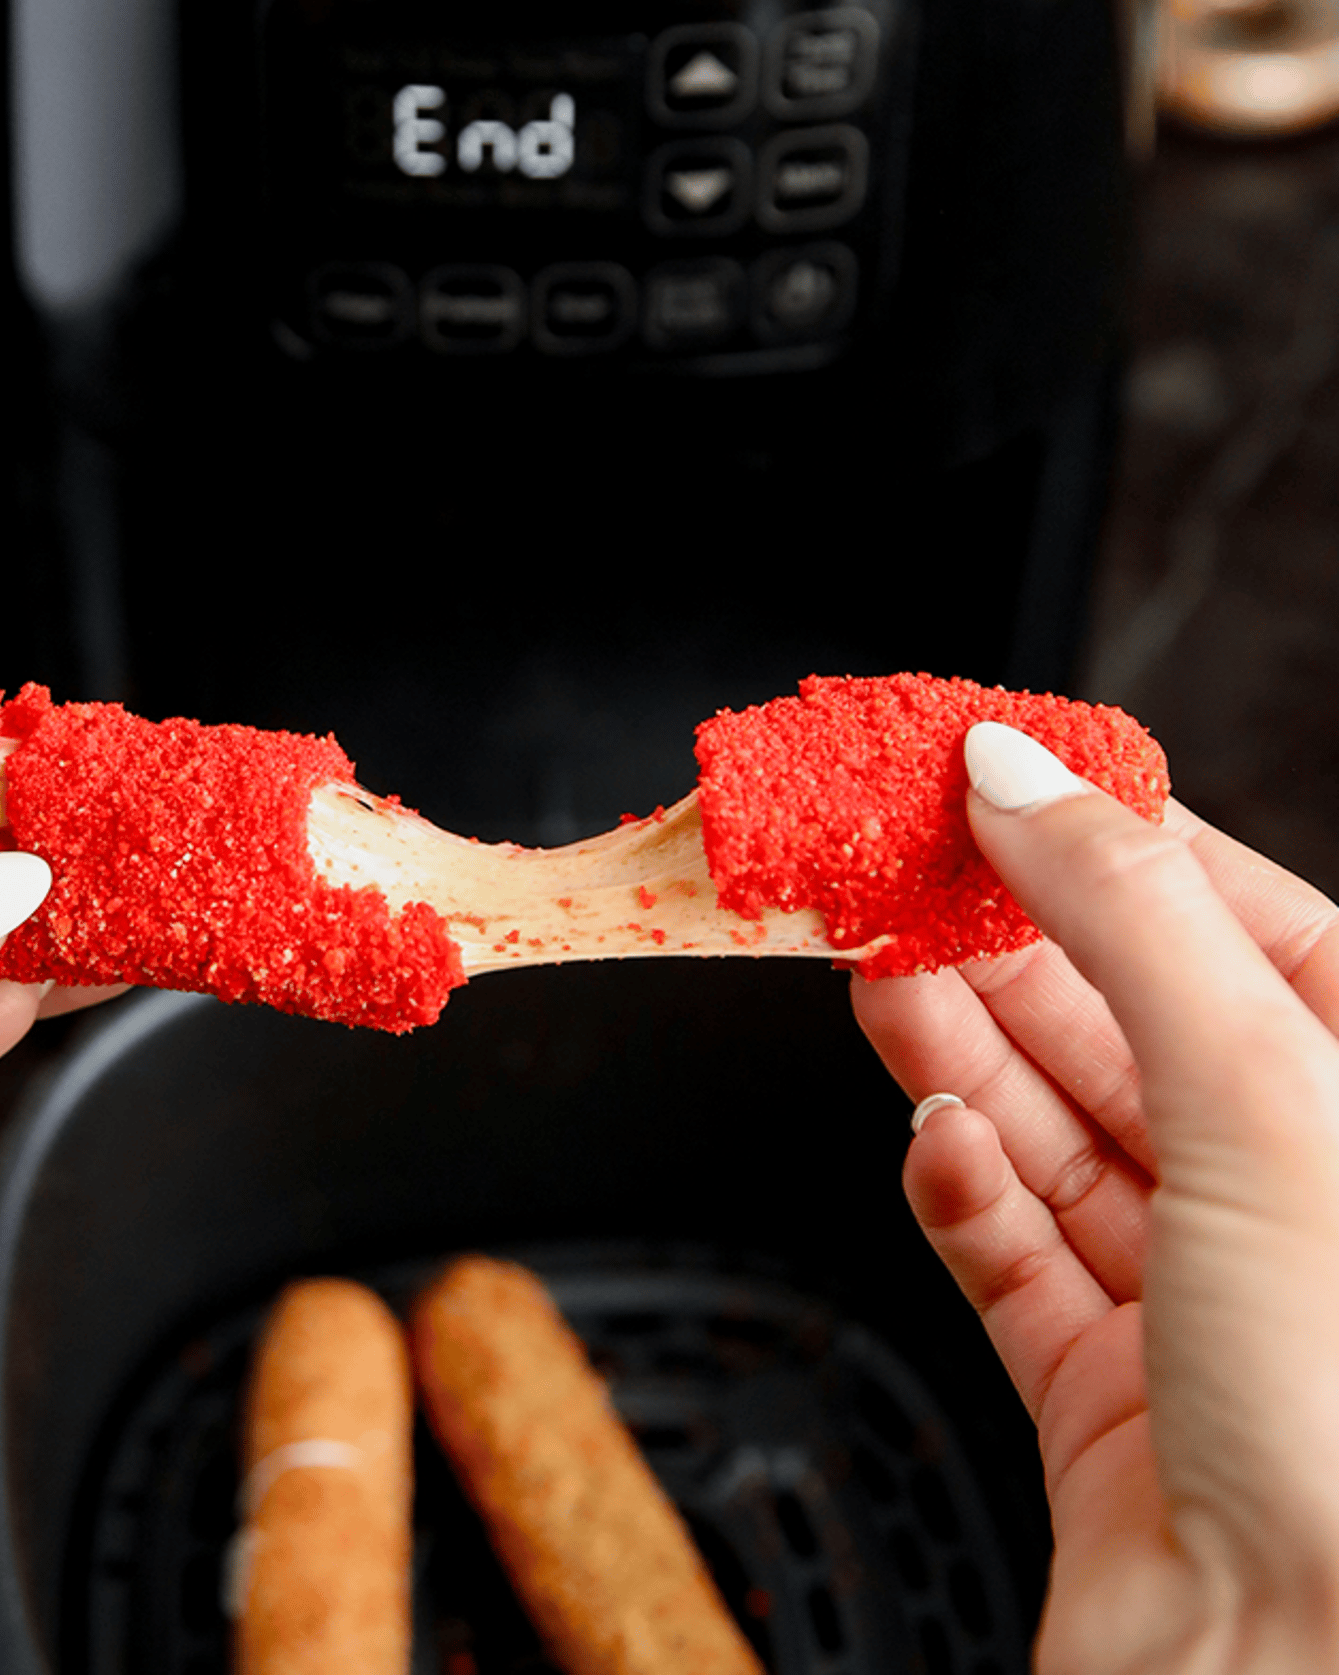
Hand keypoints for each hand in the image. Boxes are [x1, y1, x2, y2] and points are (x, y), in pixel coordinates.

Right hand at [852, 723, 1338, 1673]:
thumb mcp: (1263, 1101)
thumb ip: (1127, 917)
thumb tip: (1021, 773)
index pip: (1237, 921)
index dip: (1107, 838)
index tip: (990, 774)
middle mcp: (1301, 1206)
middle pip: (1125, 1021)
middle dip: (1002, 942)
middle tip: (888, 870)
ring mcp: (1203, 1309)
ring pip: (1053, 1128)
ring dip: (957, 1049)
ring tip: (873, 971)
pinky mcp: (1105, 1397)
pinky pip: (1010, 1252)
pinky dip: (960, 1189)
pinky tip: (935, 1142)